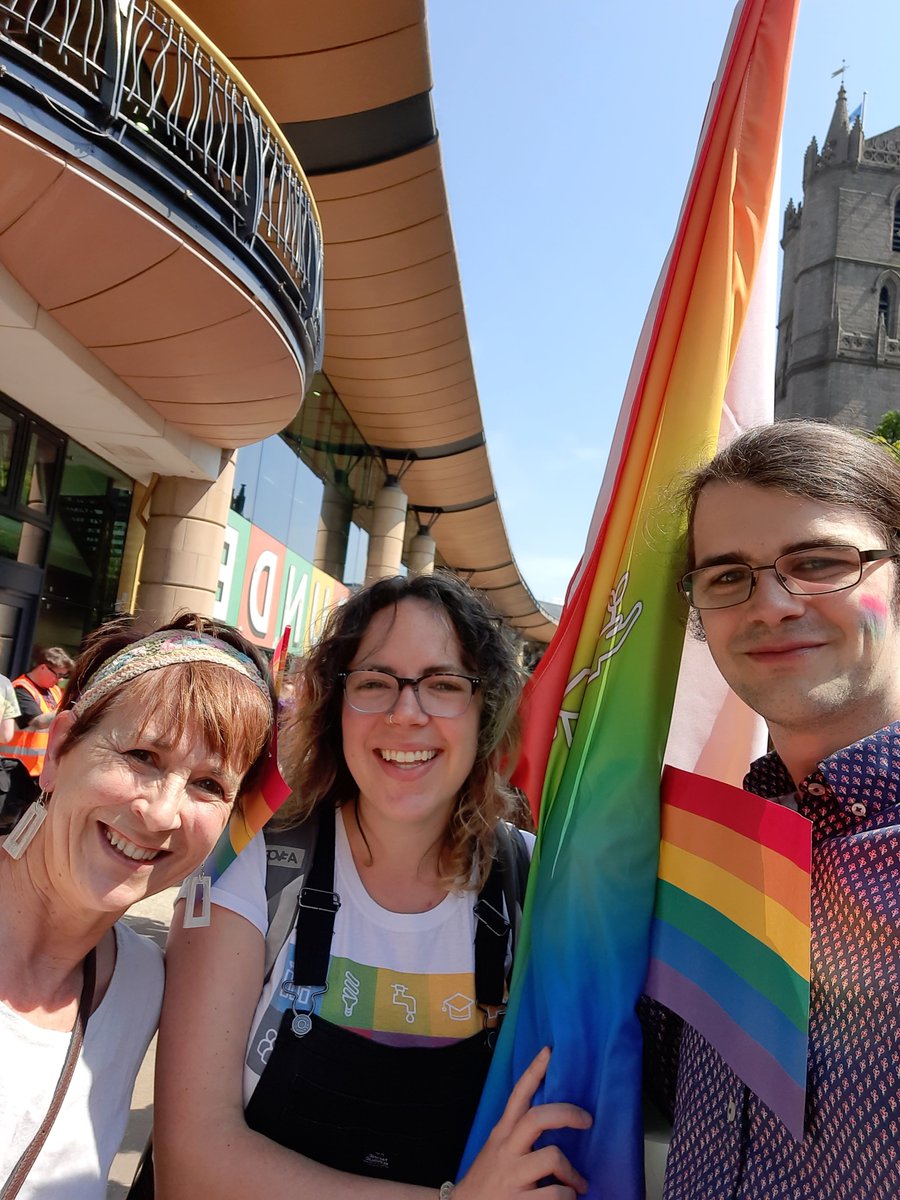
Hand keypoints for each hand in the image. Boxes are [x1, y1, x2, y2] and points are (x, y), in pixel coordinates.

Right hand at [455, 1046, 590, 1198]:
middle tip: (587, 1119)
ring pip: (553, 1157)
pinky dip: (567, 1197)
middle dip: (567, 1113)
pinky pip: (556, 1195)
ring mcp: (513, 1176)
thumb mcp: (497, 1151)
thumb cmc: (488, 1181)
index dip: (533, 1072)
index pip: (517, 1097)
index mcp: (503, 1135)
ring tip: (577, 1185)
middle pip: (537, 1118)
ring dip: (572, 1173)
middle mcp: (507, 1151)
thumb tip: (552, 1123)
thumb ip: (518, 1137)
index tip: (549, 1052)